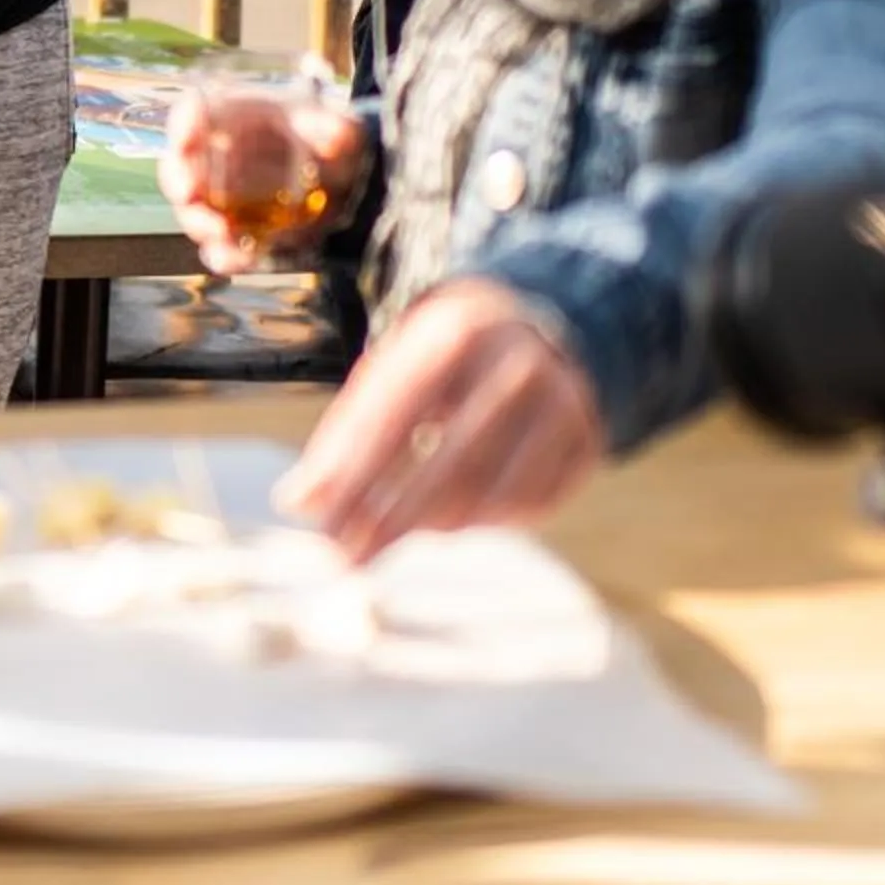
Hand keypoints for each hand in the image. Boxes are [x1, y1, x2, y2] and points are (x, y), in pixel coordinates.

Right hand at [157, 91, 368, 274]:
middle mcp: (216, 158)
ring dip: (200, 223)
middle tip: (189, 195)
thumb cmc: (332, 141)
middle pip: (178, 166)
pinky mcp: (237, 234)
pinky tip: (245, 257)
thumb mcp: (341, 129)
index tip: (186, 142)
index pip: (194, 112)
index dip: (183, 125)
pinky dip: (227, 256)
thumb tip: (339, 136)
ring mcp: (221, 200)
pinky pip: (220, 250)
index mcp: (233, 119)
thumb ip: (337, 129)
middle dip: (178, 181)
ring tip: (223, 232)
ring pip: (193, 212)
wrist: (348, 181)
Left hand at [277, 278, 604, 564]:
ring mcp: (563, 407)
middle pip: (451, 466)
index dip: (356, 478)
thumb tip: (297, 504)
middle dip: (392, 520)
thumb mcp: (391, 375)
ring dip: (434, 525)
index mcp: (456, 336)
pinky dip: (485, 520)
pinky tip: (453, 516)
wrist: (534, 326)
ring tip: (394, 529)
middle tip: (347, 558)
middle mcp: (518, 369)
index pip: (398, 418)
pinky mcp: (588, 442)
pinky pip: (531, 506)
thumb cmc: (439, 361)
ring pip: (493, 494)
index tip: (321, 526)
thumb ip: (344, 436)